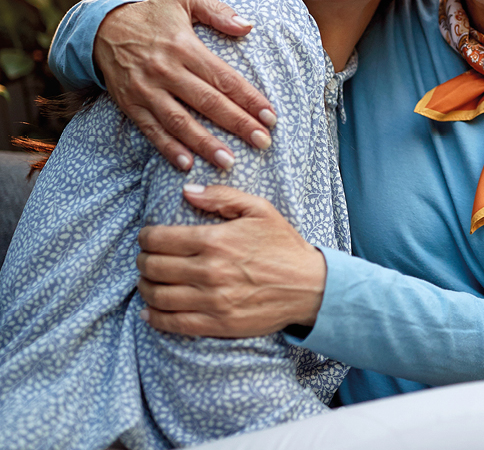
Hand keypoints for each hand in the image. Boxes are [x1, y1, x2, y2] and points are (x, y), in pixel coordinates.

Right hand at [95, 0, 276, 169]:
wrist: (102, 28)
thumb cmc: (154, 15)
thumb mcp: (186, 1)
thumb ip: (219, 12)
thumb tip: (249, 26)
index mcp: (185, 46)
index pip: (224, 77)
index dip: (249, 98)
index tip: (271, 116)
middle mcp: (166, 70)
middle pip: (208, 102)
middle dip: (237, 124)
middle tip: (263, 142)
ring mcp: (146, 89)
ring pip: (180, 121)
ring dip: (205, 144)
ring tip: (229, 162)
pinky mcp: (130, 104)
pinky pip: (151, 130)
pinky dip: (168, 148)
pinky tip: (187, 164)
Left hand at [136, 185, 326, 337]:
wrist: (309, 285)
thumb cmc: (283, 245)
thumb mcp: (259, 209)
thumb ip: (222, 196)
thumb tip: (187, 191)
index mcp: (215, 240)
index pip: (160, 239)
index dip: (146, 237)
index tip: (147, 236)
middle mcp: (209, 271)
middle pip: (153, 267)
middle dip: (142, 260)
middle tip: (145, 257)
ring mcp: (212, 300)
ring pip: (157, 296)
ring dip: (145, 287)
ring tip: (148, 280)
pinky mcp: (217, 324)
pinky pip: (173, 324)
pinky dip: (154, 317)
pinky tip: (150, 310)